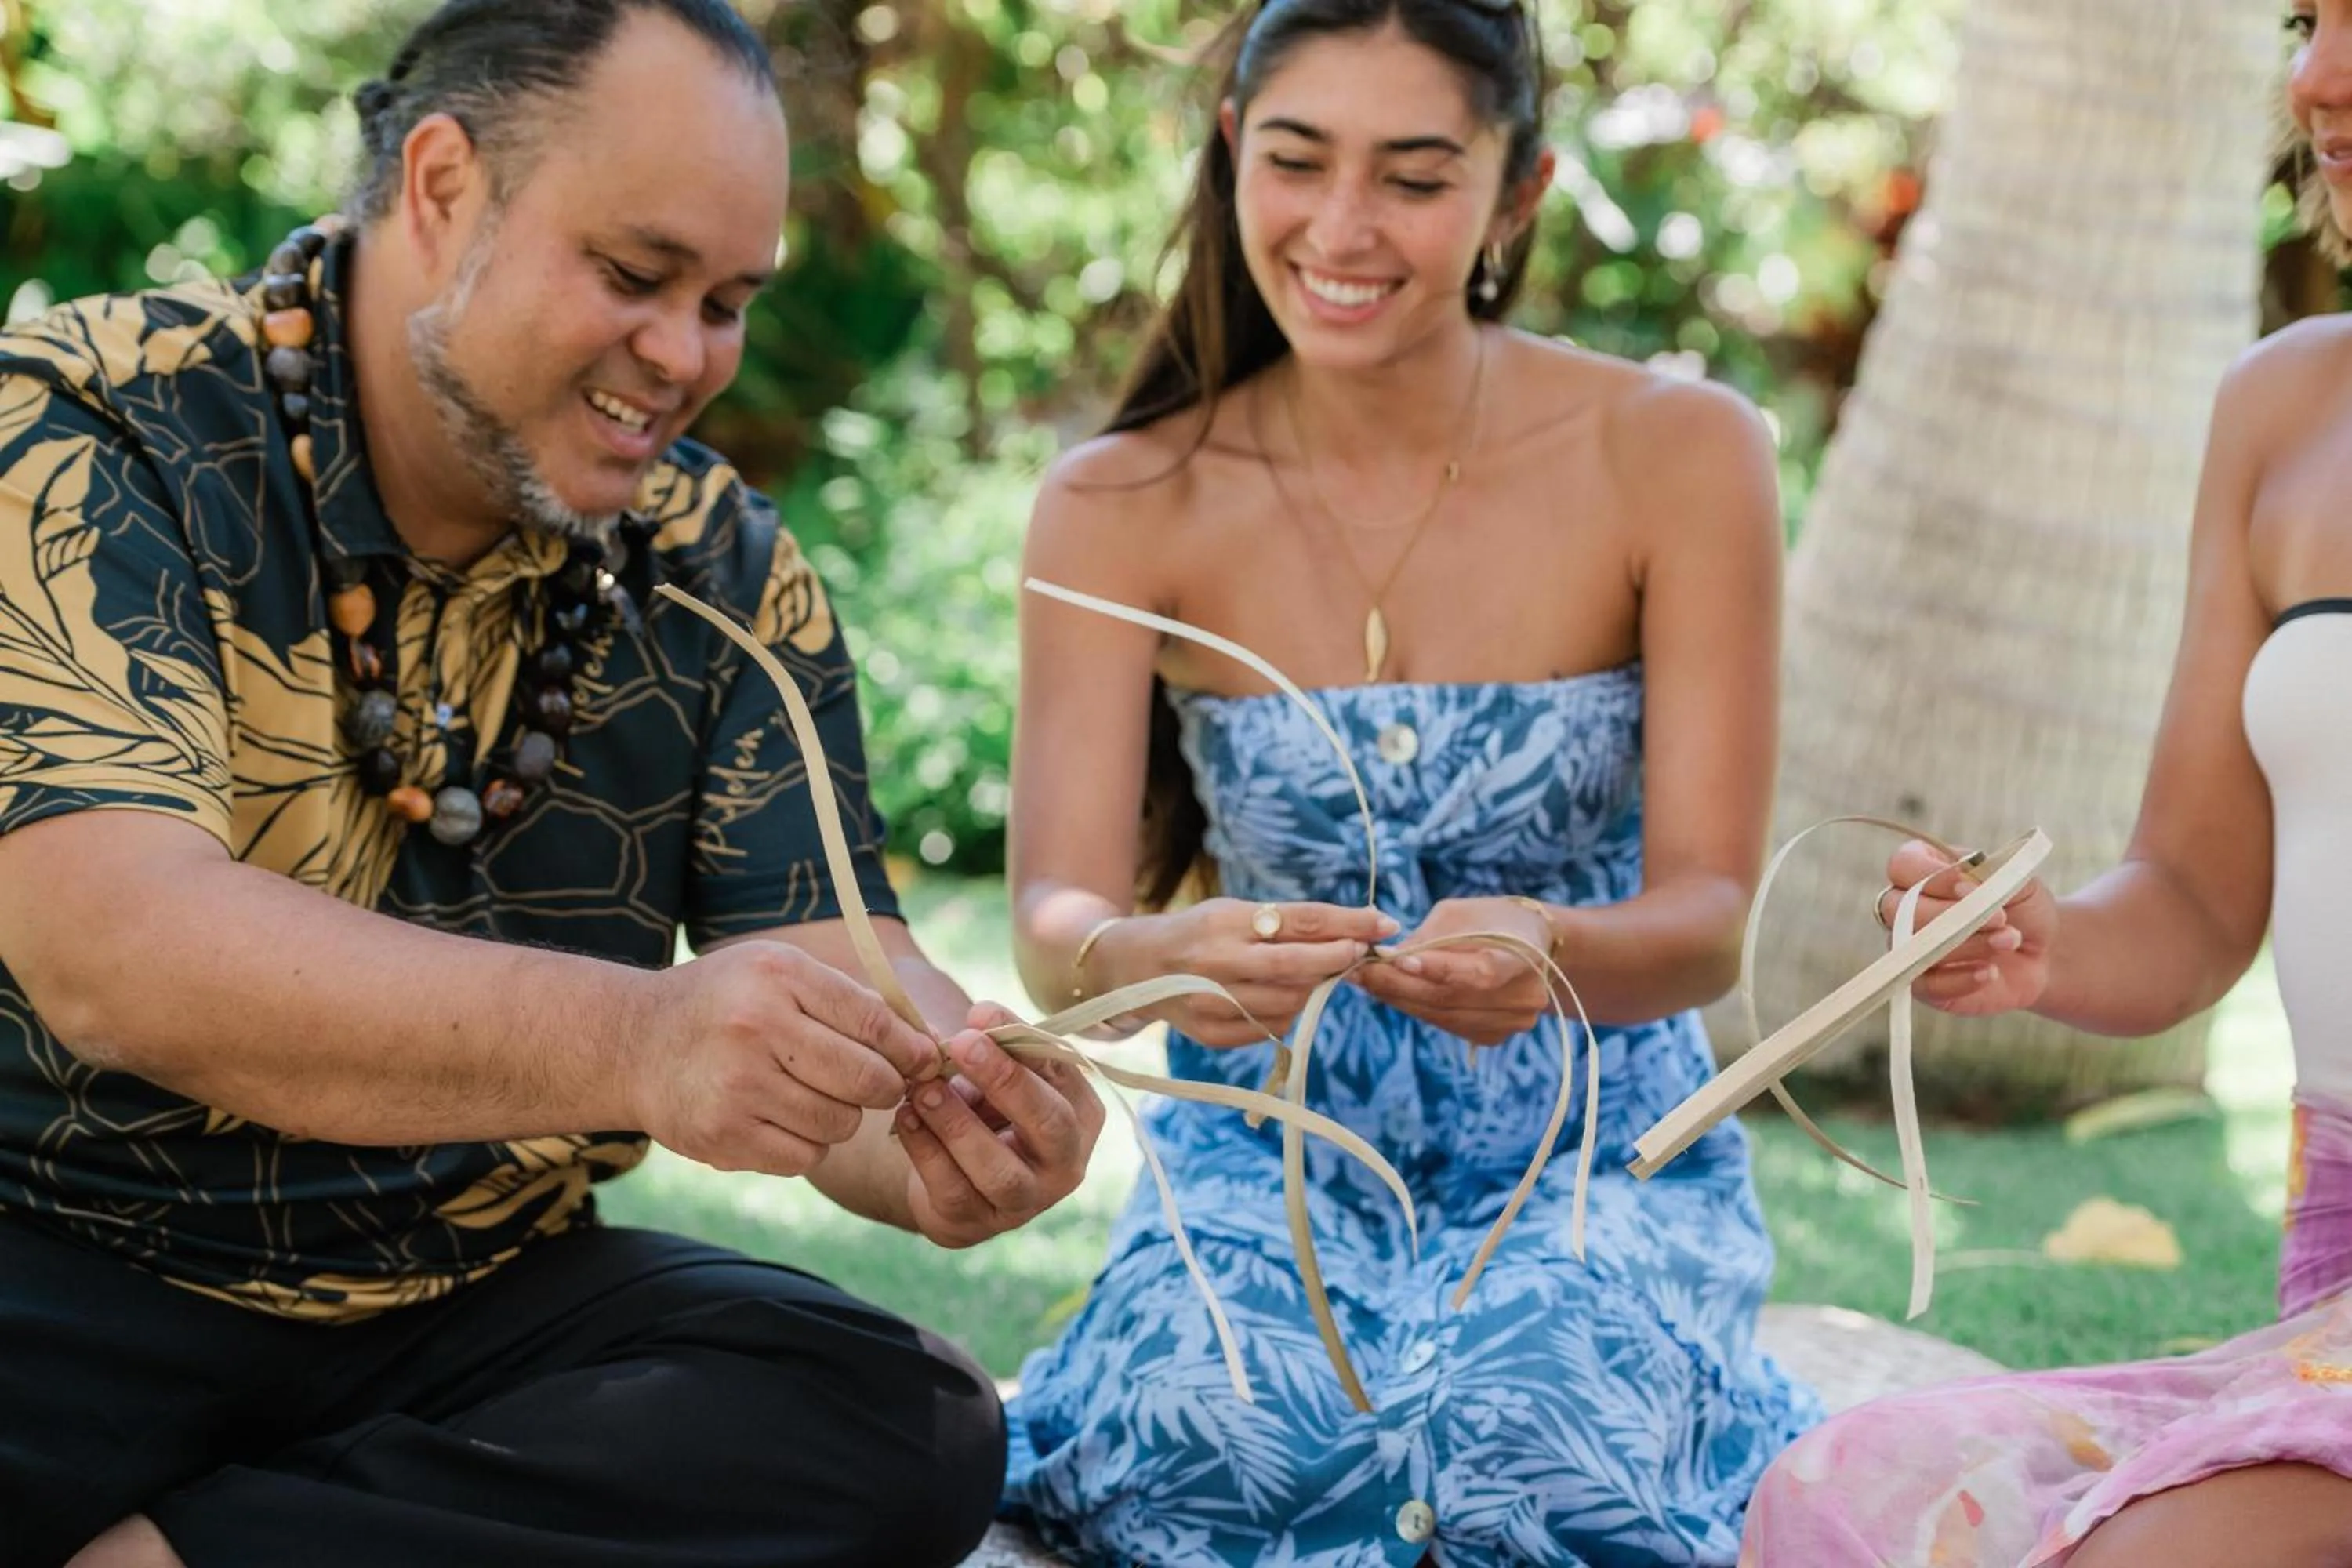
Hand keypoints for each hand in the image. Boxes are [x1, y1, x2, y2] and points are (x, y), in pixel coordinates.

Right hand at [633, 940, 939, 1176]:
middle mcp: (758, 1027)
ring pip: (840, 1123)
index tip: (924, 1062)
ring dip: (841, 1118)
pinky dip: (807, 1145)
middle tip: (874, 1086)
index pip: (875, 1023)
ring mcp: (738, 1086)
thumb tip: (926, 1043)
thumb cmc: (725, 1003)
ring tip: (812, 1096)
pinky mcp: (723, 1135)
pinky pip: (805, 1157)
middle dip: (884, 1089)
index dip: (911, 1050)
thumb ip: (849, 1002)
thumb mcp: (779, 973)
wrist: (633, 1043)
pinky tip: (782, 1120)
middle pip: (867, 1080)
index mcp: (780, 977)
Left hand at [894, 1001, 1106, 1247]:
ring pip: (999, 1170)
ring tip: (923, 1088)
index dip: (1023, 1042)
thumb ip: (993, 1046)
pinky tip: (905, 1119)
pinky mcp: (979, 1224)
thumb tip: (978, 1018)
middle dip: (1006, 1081)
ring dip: (957, 1124)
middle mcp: (1067, 1163)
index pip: (1062, 1072)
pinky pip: (954, 1190)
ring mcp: (1026, 1202)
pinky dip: (926, 1151)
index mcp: (1081, 1114)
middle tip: (961, 1045)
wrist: (951, 1173)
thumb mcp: (995, 1075)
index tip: (979, 1013)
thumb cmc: (984, 1109)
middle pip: (1049, 1124)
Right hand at [1106, 898, 1396, 1046]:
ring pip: (1289, 1001)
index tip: (1384, 922)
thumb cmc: (1199, 934)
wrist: (1134, 969)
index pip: (1301, 921)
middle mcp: (1216, 962)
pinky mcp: (1211, 1034)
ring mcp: (1211, 1002)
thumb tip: (1352, 931)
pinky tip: (1288, 997)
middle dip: (1339, 958)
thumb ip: (1285, 923)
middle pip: (1298, 964)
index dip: (1348, 923)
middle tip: (1361, 952)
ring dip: (1316, 988)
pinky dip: (1289, 1012)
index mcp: (1225, 922)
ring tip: (1320, 974)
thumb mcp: (1233, 912)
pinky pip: (1270, 1028)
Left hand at [1354, 896, 1555, 1045]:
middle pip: (1451, 999)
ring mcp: (1511, 1022)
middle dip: (1397, 984)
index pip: (1480, 972)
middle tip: (1358, 970)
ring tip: (1366, 980)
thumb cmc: (1490, 920)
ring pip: (1441, 1016)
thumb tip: (1385, 959)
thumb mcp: (1460, 914)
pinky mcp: (1493, 1036)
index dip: (1437, 969)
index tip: (1397, 959)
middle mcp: (1522, 996)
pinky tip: (1393, 993)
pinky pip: (1445, 1025)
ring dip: (1399, 999)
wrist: (1532, 945)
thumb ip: (1428, 938)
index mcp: (1522, 955)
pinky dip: (1416, 1009)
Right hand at [1876, 840, 2052, 1015]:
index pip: (1902, 865)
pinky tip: (1989, 972)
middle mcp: (1907, 908)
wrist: (2043, 955)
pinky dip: (1961, 979)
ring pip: (1914, 945)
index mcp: (1924, 870)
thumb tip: (1961, 887)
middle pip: (1897, 907)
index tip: (1969, 887)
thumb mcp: (2015, 880)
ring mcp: (1911, 948)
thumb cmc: (2024, 910)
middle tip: (1999, 919)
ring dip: (1966, 944)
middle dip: (1950, 913)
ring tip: (2008, 941)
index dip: (1930, 875)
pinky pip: (1926, 984)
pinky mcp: (1923, 985)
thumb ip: (1987, 874)